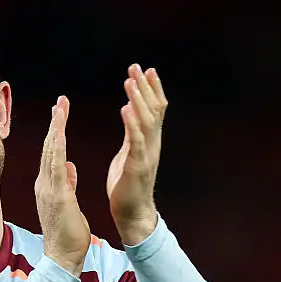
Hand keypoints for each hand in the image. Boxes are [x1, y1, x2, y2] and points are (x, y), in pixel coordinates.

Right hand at [35, 96, 90, 275]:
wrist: (63, 256)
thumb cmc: (68, 235)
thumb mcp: (69, 204)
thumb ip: (68, 184)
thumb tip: (69, 167)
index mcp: (49, 186)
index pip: (53, 154)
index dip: (57, 132)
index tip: (62, 114)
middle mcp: (44, 184)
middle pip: (49, 147)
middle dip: (55, 123)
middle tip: (61, 101)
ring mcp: (48, 188)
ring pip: (51, 151)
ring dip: (56, 128)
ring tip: (60, 107)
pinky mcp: (56, 194)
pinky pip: (56, 164)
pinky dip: (58, 146)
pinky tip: (62, 131)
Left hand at [107, 64, 167, 245]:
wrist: (132, 214)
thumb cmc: (127, 187)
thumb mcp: (129, 154)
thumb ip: (132, 135)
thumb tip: (131, 116)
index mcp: (148, 141)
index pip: (154, 110)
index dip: (151, 89)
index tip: (146, 70)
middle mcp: (152, 144)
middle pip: (153, 109)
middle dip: (145, 87)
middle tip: (137, 66)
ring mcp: (147, 154)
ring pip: (146, 121)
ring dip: (138, 99)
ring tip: (130, 81)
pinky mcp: (138, 166)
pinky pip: (136, 141)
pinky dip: (132, 123)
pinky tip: (126, 108)